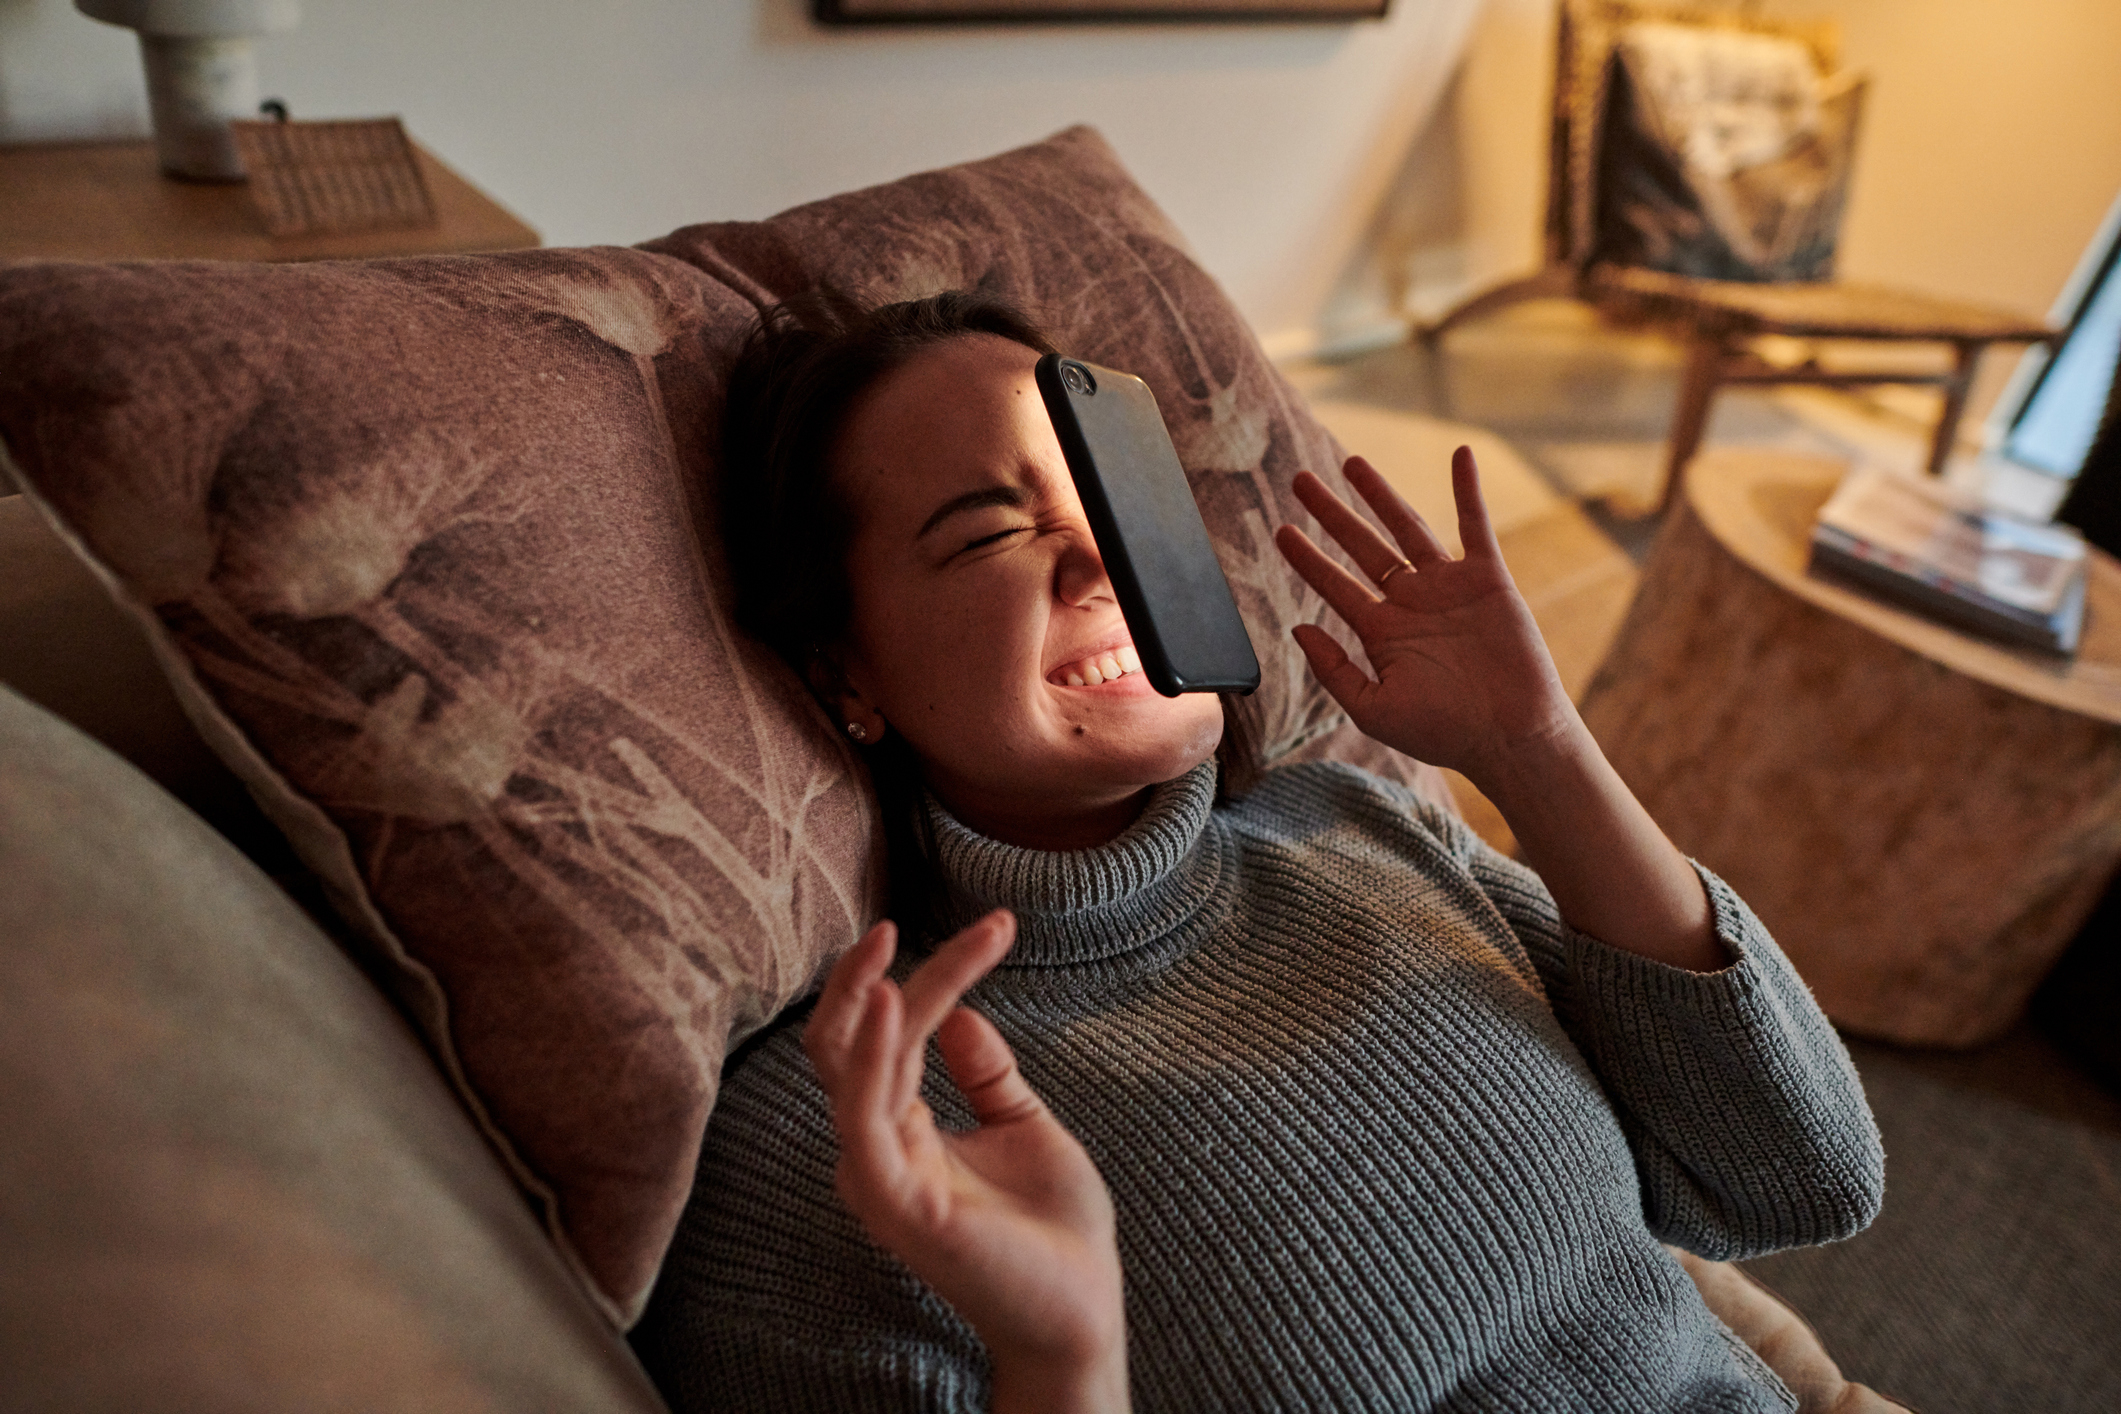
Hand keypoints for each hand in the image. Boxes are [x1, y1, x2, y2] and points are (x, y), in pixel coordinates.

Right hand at [803, 911, 1129, 1413]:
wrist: (1083, 1309)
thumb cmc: (1055, 1230)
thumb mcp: (1022, 1125)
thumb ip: (987, 1073)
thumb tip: (960, 1013)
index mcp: (903, 1130)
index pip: (891, 1034)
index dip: (936, 973)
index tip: (999, 926)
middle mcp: (879, 1148)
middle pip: (850, 1041)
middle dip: (869, 975)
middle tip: (907, 921)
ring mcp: (881, 1175)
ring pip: (848, 1067)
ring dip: (868, 999)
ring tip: (892, 942)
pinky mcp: (895, 1200)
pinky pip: (865, 1116)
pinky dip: (872, 1056)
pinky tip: (894, 1001)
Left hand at [1273, 449, 1574, 785]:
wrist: (1511, 738)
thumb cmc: (1445, 733)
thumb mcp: (1375, 708)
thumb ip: (1334, 669)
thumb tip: (1298, 628)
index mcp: (1381, 632)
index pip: (1333, 584)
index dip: (1306, 557)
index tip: (1280, 530)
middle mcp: (1410, 603)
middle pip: (1362, 545)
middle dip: (1331, 513)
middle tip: (1299, 480)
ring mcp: (1448, 587)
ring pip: (1408, 527)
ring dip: (1381, 494)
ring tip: (1352, 462)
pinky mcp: (1488, 579)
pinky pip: (1476, 525)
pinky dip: (1468, 489)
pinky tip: (1460, 454)